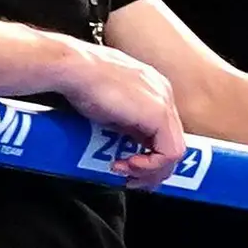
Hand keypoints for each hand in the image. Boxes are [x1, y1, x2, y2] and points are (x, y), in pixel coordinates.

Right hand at [60, 39, 187, 183]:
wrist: (73, 67)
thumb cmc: (79, 80)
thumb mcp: (108, 107)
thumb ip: (123, 124)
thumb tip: (124, 146)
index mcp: (152, 89)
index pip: (162, 131)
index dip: (149, 155)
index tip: (127, 166)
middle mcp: (163, 93)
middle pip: (171, 142)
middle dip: (152, 168)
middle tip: (131, 179)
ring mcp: (164, 102)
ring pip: (174, 150)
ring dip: (150, 170)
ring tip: (127, 173)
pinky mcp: (159, 114)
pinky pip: (170, 152)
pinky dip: (151, 165)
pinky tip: (130, 165)